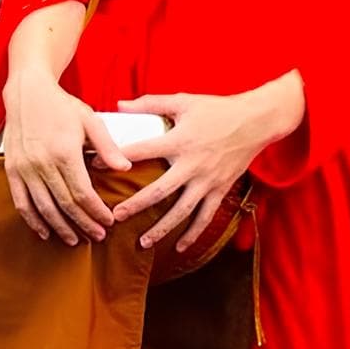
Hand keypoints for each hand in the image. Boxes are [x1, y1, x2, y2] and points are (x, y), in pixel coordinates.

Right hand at [0, 70, 128, 245]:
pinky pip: (21, 203)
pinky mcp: (12, 170)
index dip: (96, 212)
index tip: (108, 222)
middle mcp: (41, 163)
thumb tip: (126, 168)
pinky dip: (33, 220)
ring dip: (60, 228)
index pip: (82, 193)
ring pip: (43, 208)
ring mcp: (24, 168)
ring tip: (75, 240)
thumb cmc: (62, 106)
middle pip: (65, 205)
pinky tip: (45, 232)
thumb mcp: (90, 120)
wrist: (27, 92)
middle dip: (83, 224)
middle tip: (98, 237)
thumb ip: (107, 146)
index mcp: (64, 152)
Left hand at [111, 78, 302, 252]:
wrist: (256, 121)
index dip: (116, 157)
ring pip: (181, 211)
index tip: (93, 167)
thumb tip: (119, 105)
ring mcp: (207, 181)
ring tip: (142, 242)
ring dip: (161, 229)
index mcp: (179, 140)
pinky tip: (178, 248)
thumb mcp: (183, 101)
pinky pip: (205, 217)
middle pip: (159, 191)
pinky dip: (193, 234)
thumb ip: (150, 103)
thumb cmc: (217, 109)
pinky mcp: (220, 190)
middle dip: (135, 205)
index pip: (141, 150)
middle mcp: (192, 164)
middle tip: (114, 217)